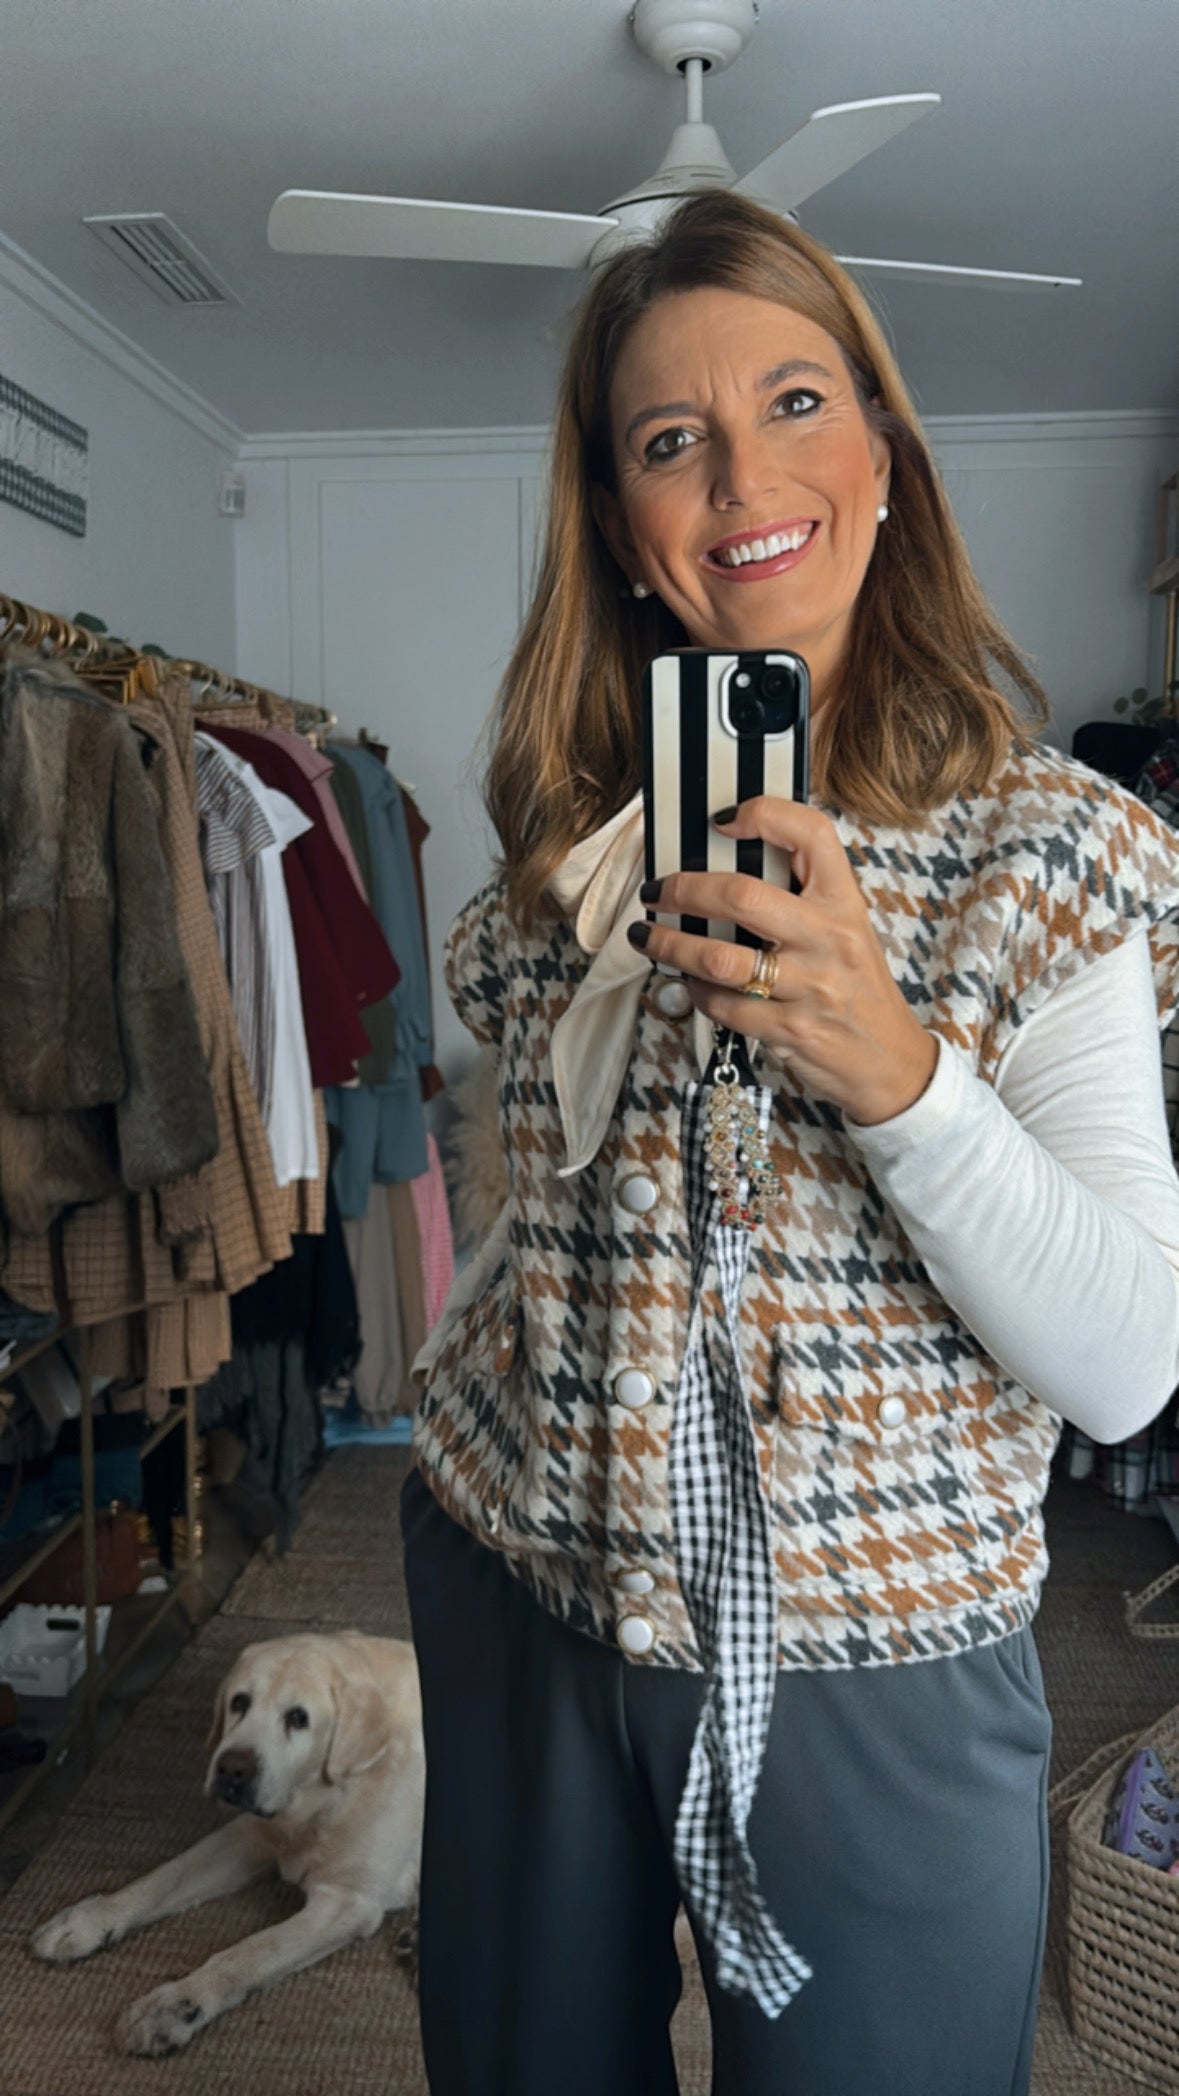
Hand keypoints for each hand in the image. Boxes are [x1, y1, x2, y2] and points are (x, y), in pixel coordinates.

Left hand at [629, 796, 936, 1125]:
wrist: (890, 1060)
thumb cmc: (858, 990)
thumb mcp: (848, 930)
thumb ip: (803, 900)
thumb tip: (726, 872)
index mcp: (844, 903)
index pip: (812, 835)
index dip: (766, 814)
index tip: (723, 820)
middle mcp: (829, 938)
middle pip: (743, 896)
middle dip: (684, 891)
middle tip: (656, 892)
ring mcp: (810, 986)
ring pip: (720, 958)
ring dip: (672, 945)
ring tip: (647, 936)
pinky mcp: (791, 1029)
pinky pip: (725, 1006)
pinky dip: (697, 992)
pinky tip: (690, 982)